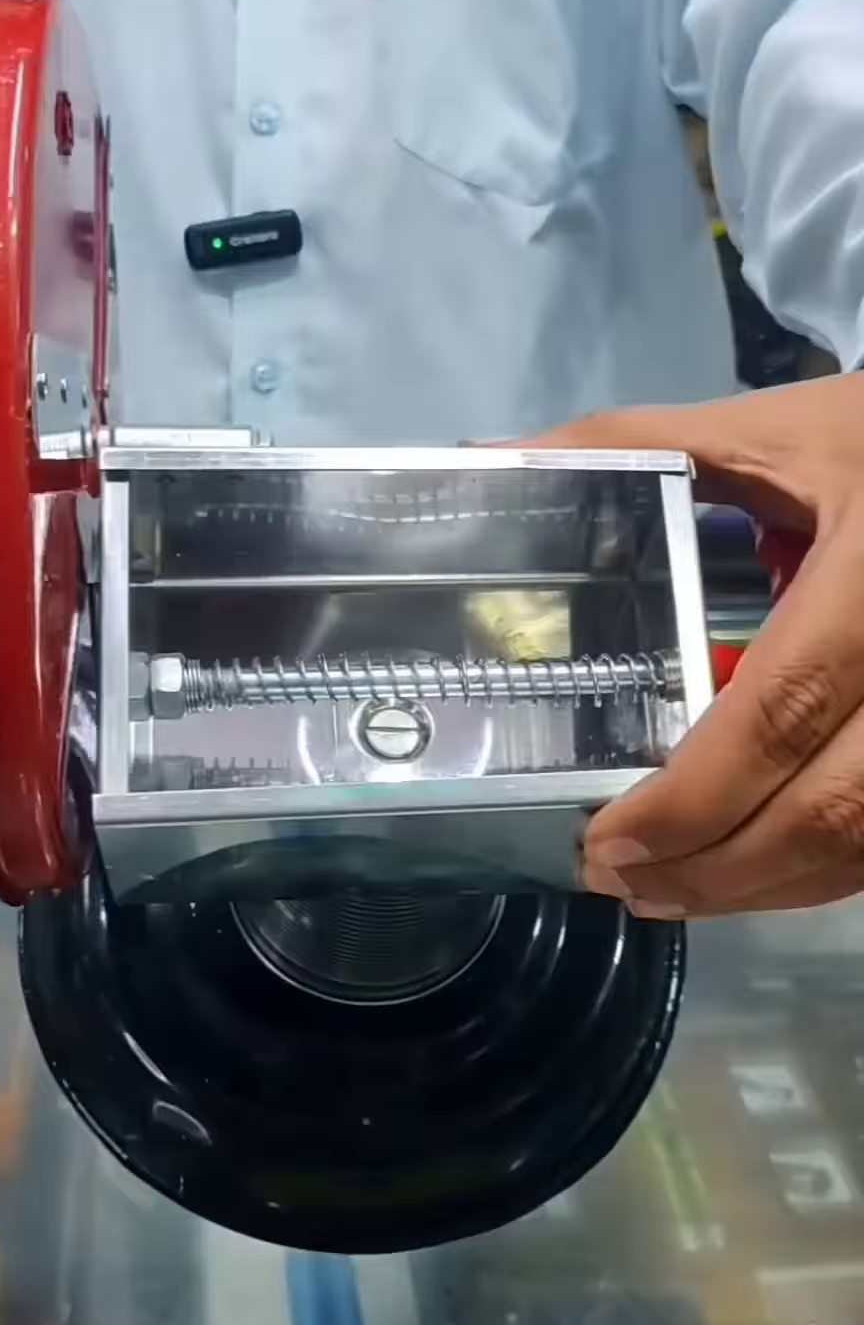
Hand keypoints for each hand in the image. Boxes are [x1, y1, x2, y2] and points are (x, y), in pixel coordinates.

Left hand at [530, 372, 863, 916]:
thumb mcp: (767, 430)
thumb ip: (632, 447)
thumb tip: (495, 464)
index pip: (781, 709)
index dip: (694, 796)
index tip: (609, 841)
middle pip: (830, 809)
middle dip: (716, 870)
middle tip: (621, 884)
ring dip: (764, 889)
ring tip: (666, 894)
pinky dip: (817, 873)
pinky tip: (749, 874)